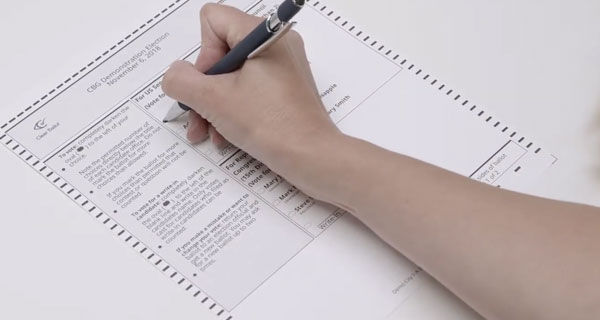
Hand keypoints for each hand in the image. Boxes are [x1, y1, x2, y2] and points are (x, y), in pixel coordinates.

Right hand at [162, 4, 340, 181]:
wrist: (312, 157)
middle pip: (221, 51)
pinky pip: (250, 89)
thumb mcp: (213, 100)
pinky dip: (234, 109)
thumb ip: (181, 81)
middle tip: (198, 114)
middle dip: (204, 88)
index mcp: (262, 34)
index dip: (202, 54)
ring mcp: (283, 66)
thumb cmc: (272, 125)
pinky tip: (226, 135)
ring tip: (208, 132)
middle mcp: (276, 44)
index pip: (213, 20)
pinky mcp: (286, 88)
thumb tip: (175, 75)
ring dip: (214, 104)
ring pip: (233, 75)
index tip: (210, 84)